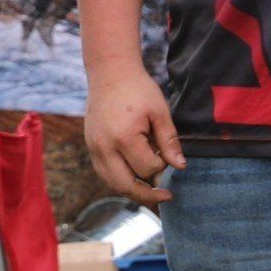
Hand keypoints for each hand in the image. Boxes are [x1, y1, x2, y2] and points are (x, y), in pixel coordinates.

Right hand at [84, 67, 183, 204]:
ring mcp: (93, 148)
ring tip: (150, 192)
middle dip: (147, 194)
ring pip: (112, 183)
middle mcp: (104, 146)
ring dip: (131, 190)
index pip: (147, 168)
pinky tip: (134, 177)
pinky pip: (104, 173)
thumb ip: (169, 141)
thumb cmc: (138, 89)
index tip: (166, 151)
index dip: (162, 165)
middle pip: (125, 185)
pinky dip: (119, 180)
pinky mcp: (90, 146)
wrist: (110, 73)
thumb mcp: (160, 112)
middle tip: (166, 197)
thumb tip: (181, 167)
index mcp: (123, 137)